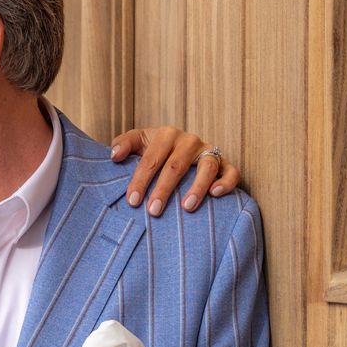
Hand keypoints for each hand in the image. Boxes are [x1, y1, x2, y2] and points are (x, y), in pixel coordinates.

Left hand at [111, 127, 241, 215]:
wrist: (178, 149)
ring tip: (186, 207)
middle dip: (163, 189)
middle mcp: (189, 141)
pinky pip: (231, 172)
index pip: (151, 159)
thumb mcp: (138, 143)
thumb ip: (124, 144)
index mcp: (166, 135)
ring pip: (207, 167)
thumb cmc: (154, 151)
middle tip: (153, 211)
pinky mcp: (225, 163)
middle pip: (176, 165)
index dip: (141, 180)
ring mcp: (208, 151)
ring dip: (197, 187)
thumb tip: (114, 155)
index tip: (132, 201)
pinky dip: (226, 182)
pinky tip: (215, 195)